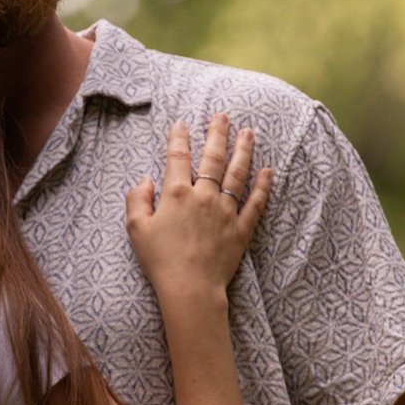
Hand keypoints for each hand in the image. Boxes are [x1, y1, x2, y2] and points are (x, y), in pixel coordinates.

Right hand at [126, 115, 270, 298]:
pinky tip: (268, 171)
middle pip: (213, 157)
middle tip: (223, 116)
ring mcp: (226, 211)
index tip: (181, 124)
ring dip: (243, 150)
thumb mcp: (135, 229)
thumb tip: (146, 181)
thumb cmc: (160, 260)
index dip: (179, 138)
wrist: (190, 288)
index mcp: (177, 194)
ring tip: (248, 132)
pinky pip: (256, 203)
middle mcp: (204, 196)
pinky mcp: (241, 229)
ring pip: (237, 173)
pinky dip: (263, 186)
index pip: (178, 157)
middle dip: (217, 133)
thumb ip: (137, 200)